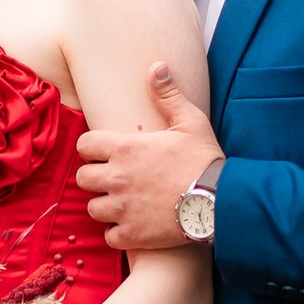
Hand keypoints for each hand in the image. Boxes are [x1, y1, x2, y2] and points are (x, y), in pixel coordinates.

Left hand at [77, 63, 221, 250]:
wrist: (221, 202)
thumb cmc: (205, 160)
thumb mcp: (190, 121)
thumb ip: (168, 96)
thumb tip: (156, 67)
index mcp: (124, 149)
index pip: (84, 146)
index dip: (92, 150)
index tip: (104, 154)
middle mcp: (116, 178)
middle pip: (82, 179)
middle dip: (95, 179)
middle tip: (114, 180)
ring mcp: (121, 208)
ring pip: (93, 208)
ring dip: (105, 206)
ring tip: (123, 204)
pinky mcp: (131, 234)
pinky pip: (109, 236)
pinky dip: (118, 233)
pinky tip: (133, 226)